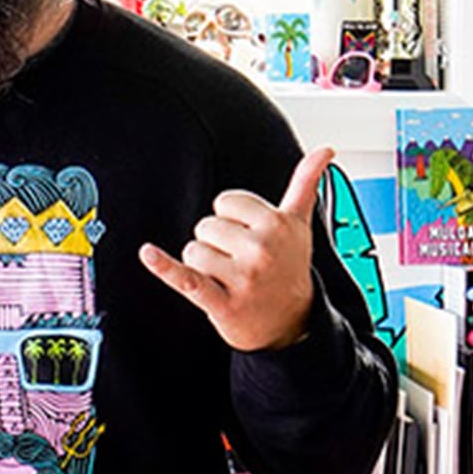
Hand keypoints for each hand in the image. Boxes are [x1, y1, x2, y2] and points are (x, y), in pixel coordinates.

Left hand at [138, 148, 332, 351]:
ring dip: (203, 266)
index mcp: (277, 224)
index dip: (231, 219)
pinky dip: (164, 267)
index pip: (224, 202)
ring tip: (228, 278)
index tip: (249, 237)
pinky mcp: (222, 303)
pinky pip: (186, 278)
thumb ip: (306, 185)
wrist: (291, 322)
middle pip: (205, 226)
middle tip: (240, 262)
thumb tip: (324, 151)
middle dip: (216, 244)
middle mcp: (262, 249)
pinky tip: (148, 254)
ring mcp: (243, 278)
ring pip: (193, 250)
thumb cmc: (288, 267)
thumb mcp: (299, 225)